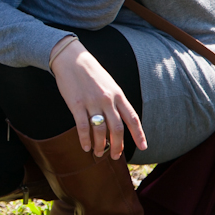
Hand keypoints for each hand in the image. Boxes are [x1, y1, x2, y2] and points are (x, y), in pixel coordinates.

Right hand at [49, 39, 146, 159]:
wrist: (71, 58)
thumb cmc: (91, 72)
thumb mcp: (109, 84)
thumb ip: (115, 100)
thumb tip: (118, 120)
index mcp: (118, 95)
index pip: (132, 118)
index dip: (139, 134)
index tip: (143, 147)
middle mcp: (107, 100)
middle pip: (117, 129)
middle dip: (117, 146)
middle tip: (115, 156)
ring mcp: (92, 102)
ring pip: (100, 130)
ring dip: (100, 145)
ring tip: (98, 153)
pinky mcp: (76, 104)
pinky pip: (83, 126)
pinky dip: (84, 139)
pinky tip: (85, 146)